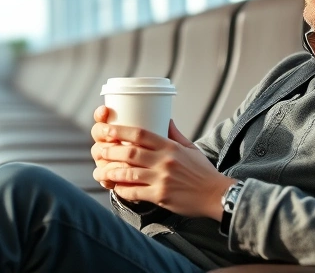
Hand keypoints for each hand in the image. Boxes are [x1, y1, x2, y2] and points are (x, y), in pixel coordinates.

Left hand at [91, 119, 235, 218]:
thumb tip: (166, 117)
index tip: (106, 129)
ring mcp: (162, 179)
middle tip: (98, 149)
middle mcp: (164, 161)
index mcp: (170, 147)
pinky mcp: (161, 196)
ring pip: (128, 173)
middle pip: (130, 152)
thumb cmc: (203, 172)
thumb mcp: (191, 148)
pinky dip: (121, 189)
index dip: (120, 130)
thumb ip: (175, 134)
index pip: (140, 133)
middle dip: (110, 150)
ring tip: (100, 170)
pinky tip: (114, 187)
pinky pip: (135, 192)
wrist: (216, 195)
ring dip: (111, 171)